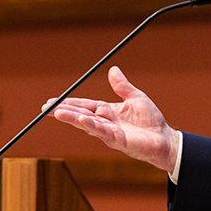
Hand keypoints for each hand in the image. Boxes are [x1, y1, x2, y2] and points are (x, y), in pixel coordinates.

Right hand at [46, 66, 180, 172]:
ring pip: (87, 124)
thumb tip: (113, 69)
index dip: (69, 103)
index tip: (53, 101)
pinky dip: (91, 125)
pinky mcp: (118, 141)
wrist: (165, 138)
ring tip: (56, 113)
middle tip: (45, 108)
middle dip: (63, 111)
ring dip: (71, 118)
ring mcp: (110, 133)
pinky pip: (102, 132)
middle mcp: (105, 122)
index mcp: (107, 112)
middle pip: (80, 115)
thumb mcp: (135, 97)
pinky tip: (81, 120)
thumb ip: (122, 86)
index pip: (84, 106)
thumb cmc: (151, 121)